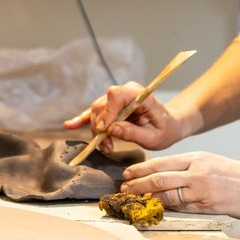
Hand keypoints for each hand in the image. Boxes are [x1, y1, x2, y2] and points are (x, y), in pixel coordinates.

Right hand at [62, 83, 190, 153]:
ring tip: (107, 147)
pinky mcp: (111, 108)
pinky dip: (83, 119)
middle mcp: (126, 92)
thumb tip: (112, 130)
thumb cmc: (166, 130)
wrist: (170, 125)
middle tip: (108, 147)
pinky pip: (94, 112)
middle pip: (102, 105)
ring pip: (97, 111)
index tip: (105, 131)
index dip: (107, 112)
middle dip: (101, 128)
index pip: (116, 95)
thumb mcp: (155, 137)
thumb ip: (134, 133)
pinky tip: (70, 125)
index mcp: (139, 94)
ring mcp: (117, 99)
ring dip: (97, 131)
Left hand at [120, 152, 239, 220]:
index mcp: (198, 157)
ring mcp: (201, 188)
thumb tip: (171, 178)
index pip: (163, 162)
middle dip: (137, 183)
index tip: (128, 174)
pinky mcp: (207, 205)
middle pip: (158, 176)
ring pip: (165, 191)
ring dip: (146, 197)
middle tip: (122, 188)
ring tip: (132, 200)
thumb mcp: (215, 164)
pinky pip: (180, 207)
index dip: (142, 169)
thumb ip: (193, 169)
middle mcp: (196, 170)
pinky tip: (154, 210)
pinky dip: (165, 208)